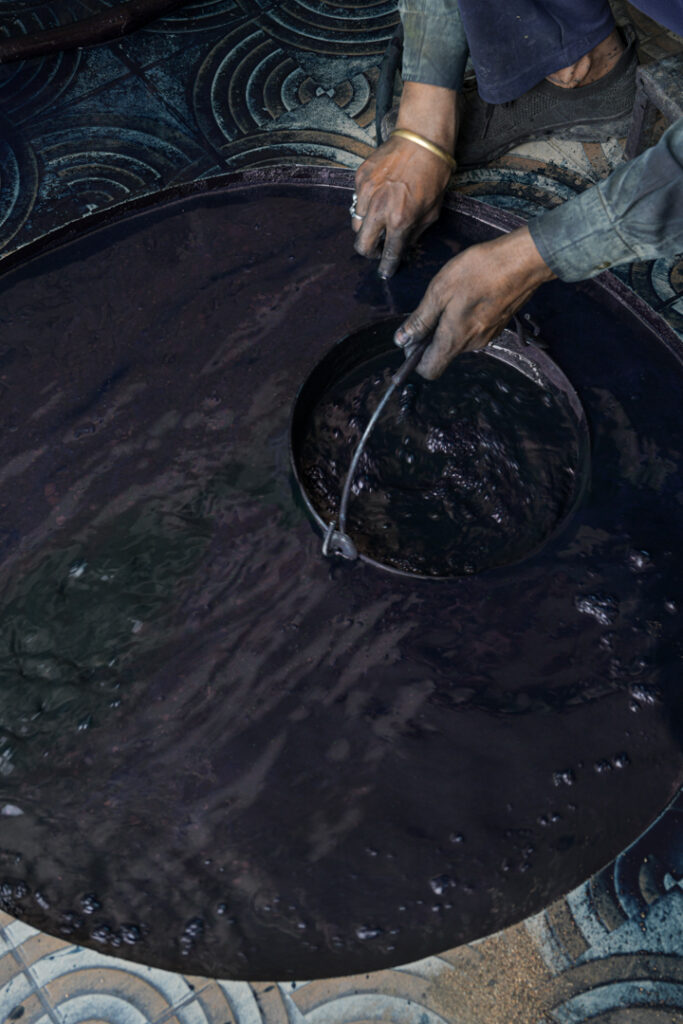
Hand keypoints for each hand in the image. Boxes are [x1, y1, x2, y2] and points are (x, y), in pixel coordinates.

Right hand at [353, 83, 456, 278]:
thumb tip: (403, 247)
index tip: (385, 272)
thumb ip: (414, 233)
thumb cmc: (434, 174)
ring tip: (379, 220)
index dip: (386, 266)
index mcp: (400, 220)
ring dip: (367, 227)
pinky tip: (379, 196)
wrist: (422, 138)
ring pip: (356, 223)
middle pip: (361, 245)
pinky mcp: (360, 178)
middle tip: (378, 248)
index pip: (387, 254)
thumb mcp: (432, 211)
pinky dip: (366, 204)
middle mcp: (379, 209)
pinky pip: (357, 201)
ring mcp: (366, 193)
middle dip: (369, 252)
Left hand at [394, 226, 556, 378]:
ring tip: (455, 293)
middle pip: (443, 352)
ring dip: (449, 322)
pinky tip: (471, 292)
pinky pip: (473, 328)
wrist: (524, 261)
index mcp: (454, 340)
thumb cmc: (481, 271)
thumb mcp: (439, 291)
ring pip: (458, 338)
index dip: (415, 358)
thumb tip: (402, 339)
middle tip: (434, 302)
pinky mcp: (498, 325)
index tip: (412, 336)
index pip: (429, 370)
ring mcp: (487, 336)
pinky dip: (466, 315)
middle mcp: (472, 345)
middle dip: (431, 333)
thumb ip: (420, 320)